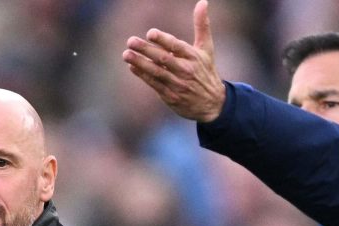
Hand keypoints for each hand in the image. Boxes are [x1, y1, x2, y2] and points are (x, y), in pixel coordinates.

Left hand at [122, 0, 225, 122]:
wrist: (212, 104)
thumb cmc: (206, 71)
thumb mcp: (207, 49)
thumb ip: (202, 25)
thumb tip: (202, 2)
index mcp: (194, 57)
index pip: (176, 46)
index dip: (163, 40)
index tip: (150, 33)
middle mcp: (186, 70)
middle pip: (163, 58)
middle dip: (146, 50)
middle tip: (130, 41)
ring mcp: (178, 84)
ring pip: (156, 72)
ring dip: (140, 63)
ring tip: (126, 54)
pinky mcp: (171, 96)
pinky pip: (154, 84)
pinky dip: (143, 75)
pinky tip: (132, 67)